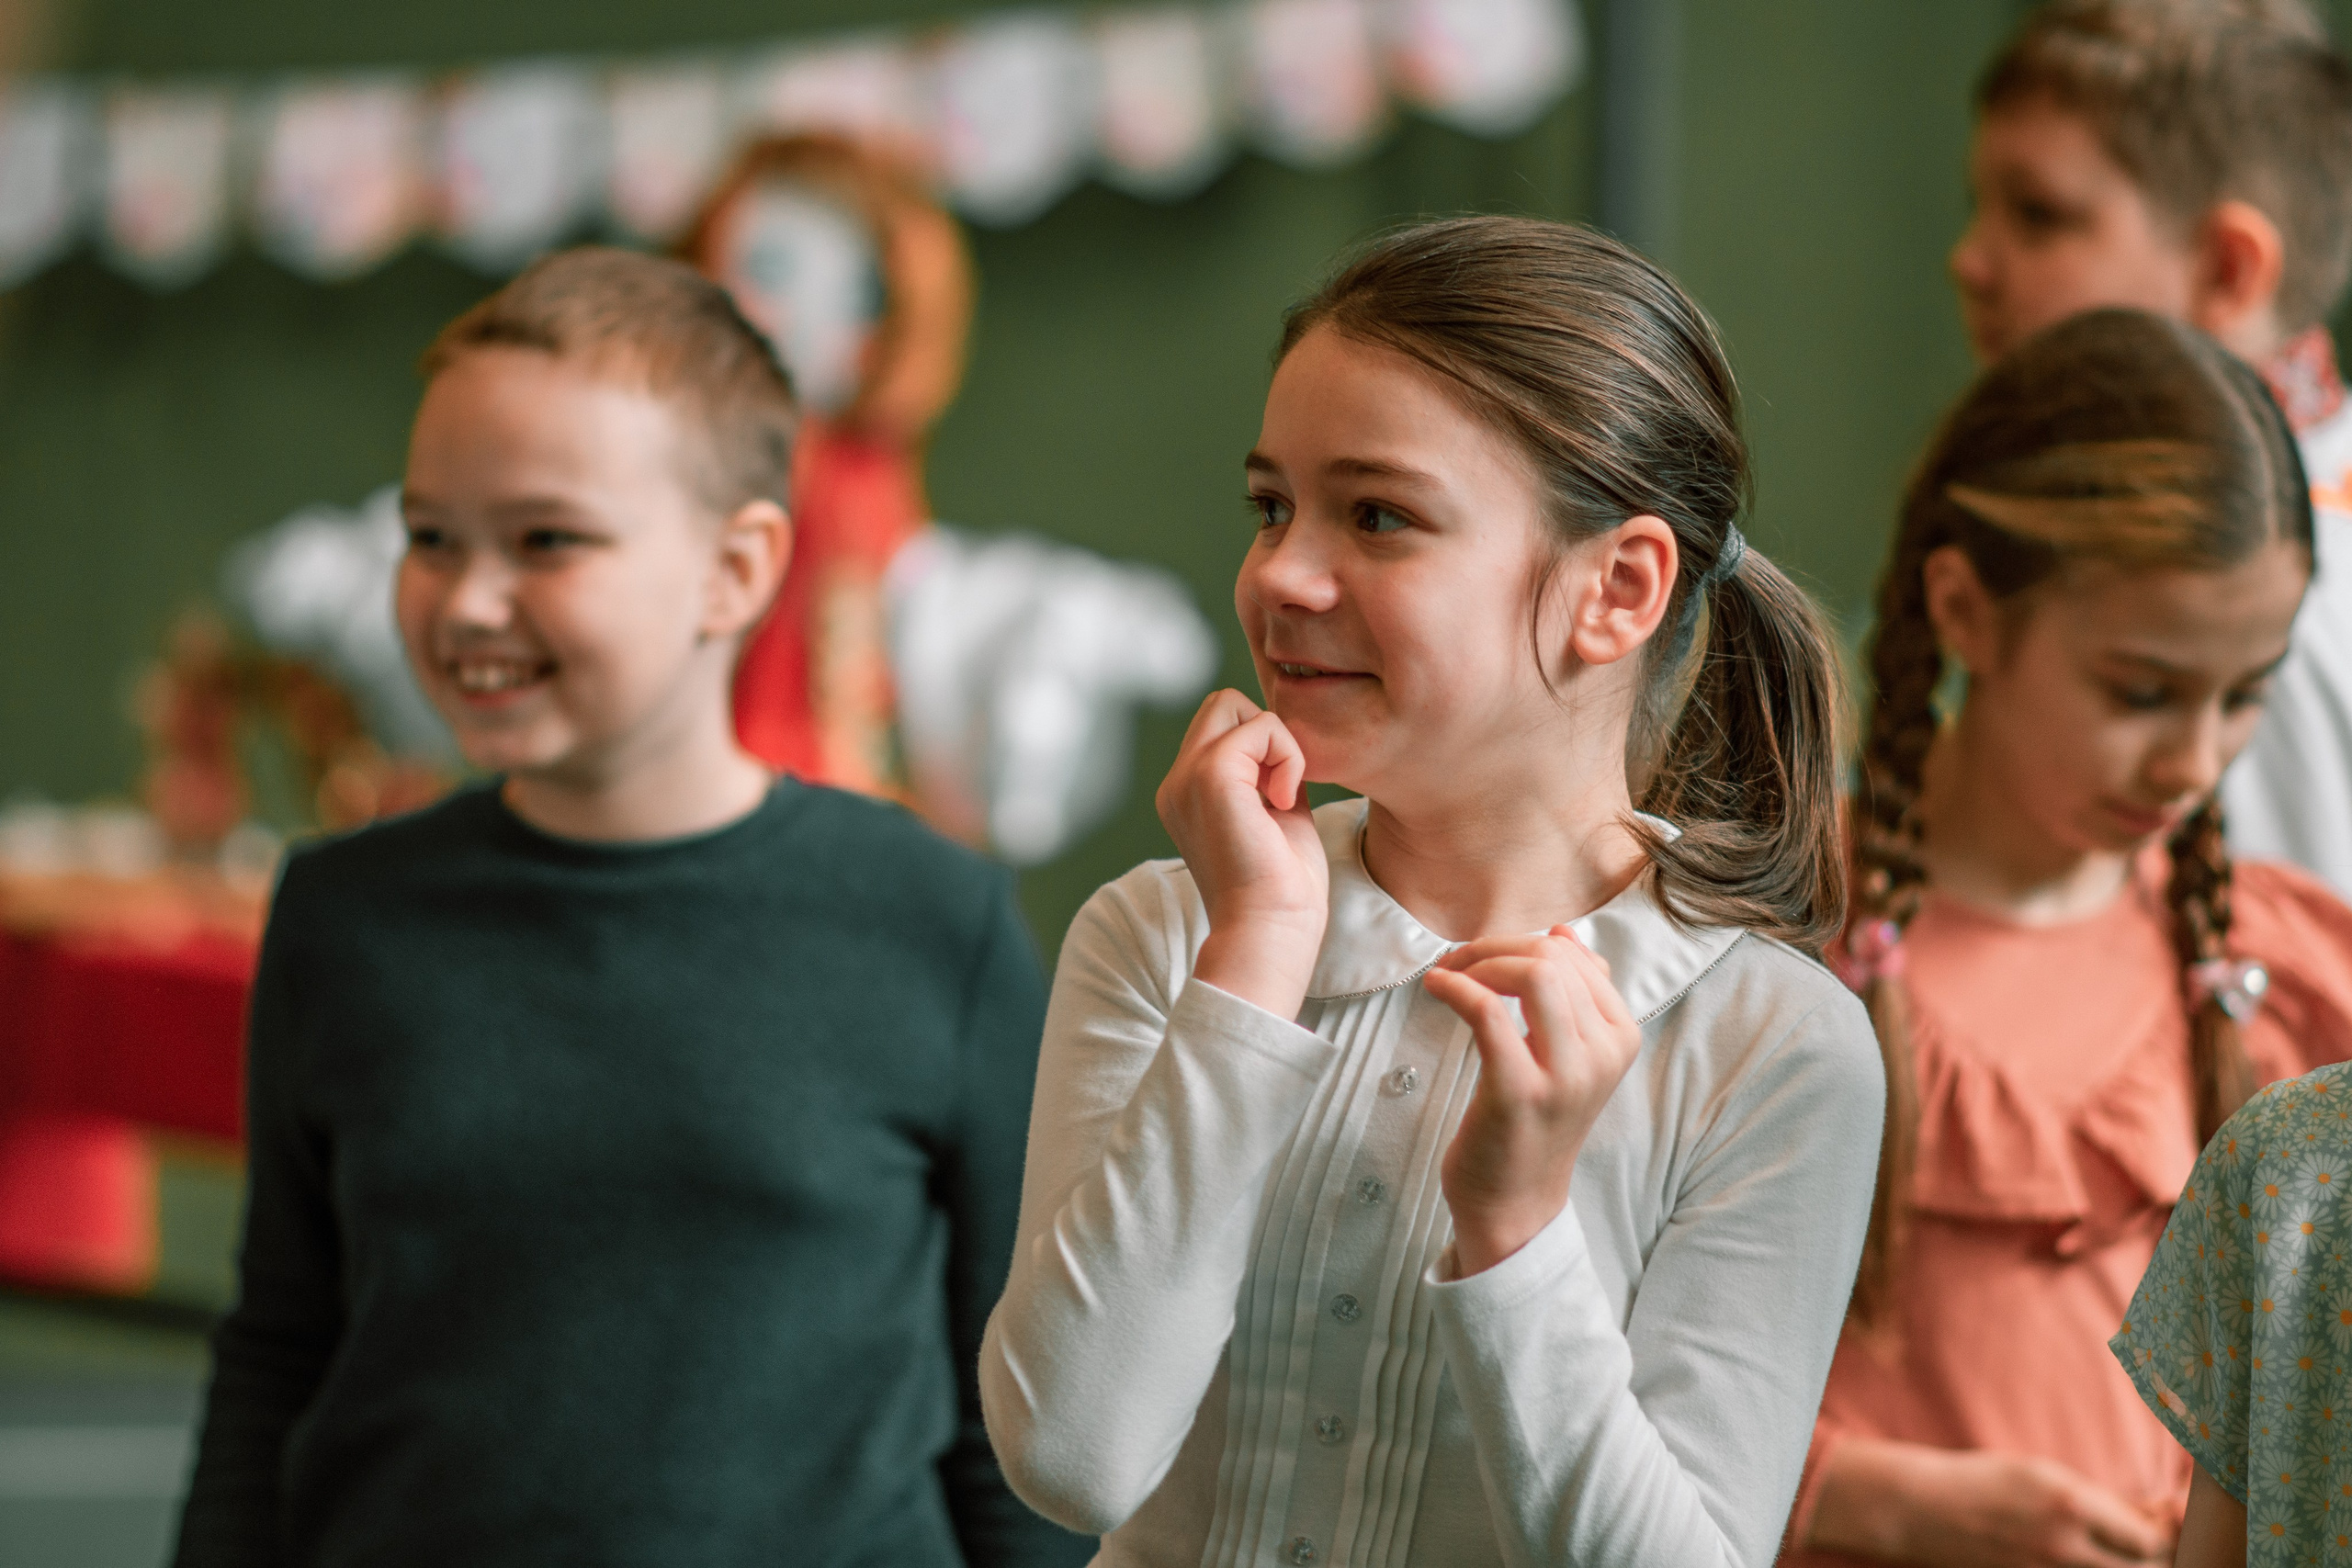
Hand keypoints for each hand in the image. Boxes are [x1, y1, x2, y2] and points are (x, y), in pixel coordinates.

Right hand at [1155, 689, 1329, 1018]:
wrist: (1270, 930)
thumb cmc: (1281, 889)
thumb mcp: (1273, 816)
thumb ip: (1269, 775)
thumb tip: (1284, 740)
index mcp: (1186, 795)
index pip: (1221, 729)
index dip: (1262, 749)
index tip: (1280, 799)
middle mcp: (1177, 783)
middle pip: (1221, 705)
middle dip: (1264, 735)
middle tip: (1281, 791)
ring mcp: (1187, 778)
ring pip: (1235, 705)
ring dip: (1276, 745)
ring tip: (1281, 798)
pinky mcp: (1210, 776)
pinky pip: (1261, 726)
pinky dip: (1287, 756)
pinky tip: (1284, 802)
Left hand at [1424, 926, 1641, 1275]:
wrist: (1515, 1202)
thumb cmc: (1533, 1122)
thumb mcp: (1571, 1057)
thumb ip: (1576, 998)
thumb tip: (1564, 935)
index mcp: (1620, 1038)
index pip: (1575, 957)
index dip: (1520, 943)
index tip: (1482, 958)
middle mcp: (1602, 1055)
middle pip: (1552, 958)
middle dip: (1494, 947)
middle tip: (1457, 964)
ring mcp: (1565, 1076)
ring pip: (1532, 975)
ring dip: (1478, 962)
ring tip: (1448, 976)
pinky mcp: (1519, 1093)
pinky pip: (1489, 1011)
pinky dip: (1456, 987)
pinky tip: (1435, 989)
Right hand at [1808, 1439, 2178, 1566]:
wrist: (1920, 1510)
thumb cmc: (1982, 1483)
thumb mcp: (2041, 1475)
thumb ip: (2096, 1501)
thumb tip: (2151, 1519)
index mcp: (2069, 1503)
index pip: (2150, 1539)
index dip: (2167, 1537)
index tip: (2166, 1524)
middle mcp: (2062, 1545)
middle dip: (2155, 1558)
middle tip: (2148, 1542)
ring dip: (2125, 1567)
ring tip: (2116, 1552)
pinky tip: (2089, 1563)